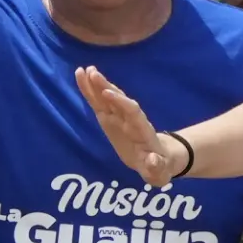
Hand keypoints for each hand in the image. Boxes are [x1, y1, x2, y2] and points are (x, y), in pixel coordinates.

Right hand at [76, 65, 183, 185]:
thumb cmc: (160, 167)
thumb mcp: (160, 172)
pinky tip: (82, 78)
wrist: (159, 159)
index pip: (133, 113)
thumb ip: (157, 167)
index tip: (107, 93)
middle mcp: (131, 120)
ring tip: (83, 70)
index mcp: (142, 131)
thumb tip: (153, 160)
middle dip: (106, 87)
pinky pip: (100, 104)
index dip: (121, 102)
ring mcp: (120, 118)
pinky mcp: (110, 120)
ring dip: (97, 85)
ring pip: (108, 99)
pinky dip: (91, 92)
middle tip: (92, 72)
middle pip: (119, 100)